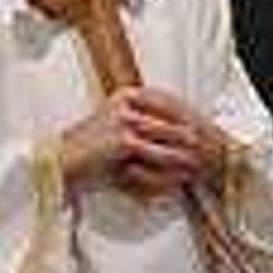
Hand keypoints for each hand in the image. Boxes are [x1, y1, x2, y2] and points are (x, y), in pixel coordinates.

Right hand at [56, 87, 206, 193]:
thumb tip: (182, 133)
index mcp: (128, 95)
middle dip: (194, 136)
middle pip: (174, 117)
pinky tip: (183, 176)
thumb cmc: (90, 150)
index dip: (190, 118)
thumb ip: (146, 126)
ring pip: (169, 136)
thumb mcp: (119, 130)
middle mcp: (127, 102)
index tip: (208, 131)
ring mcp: (125, 119)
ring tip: (203, 165)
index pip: (170, 102)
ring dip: (188, 153)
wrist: (60, 161)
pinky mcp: (124, 140)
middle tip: (212, 151)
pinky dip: (172, 166)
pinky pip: (157, 154)